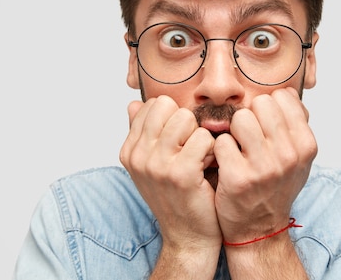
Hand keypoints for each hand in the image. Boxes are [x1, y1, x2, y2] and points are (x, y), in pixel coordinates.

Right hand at [119, 95, 221, 252]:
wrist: (188, 238)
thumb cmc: (176, 198)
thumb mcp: (151, 165)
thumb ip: (142, 132)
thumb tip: (134, 103)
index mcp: (129, 151)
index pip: (152, 105)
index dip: (172, 118)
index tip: (177, 143)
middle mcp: (138, 156)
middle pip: (168, 105)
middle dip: (186, 123)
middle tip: (190, 149)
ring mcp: (157, 165)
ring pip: (186, 118)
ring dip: (199, 136)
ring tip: (198, 158)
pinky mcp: (181, 174)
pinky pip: (203, 137)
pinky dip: (211, 149)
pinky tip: (207, 166)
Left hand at [213, 87, 317, 243]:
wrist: (259, 228)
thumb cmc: (276, 186)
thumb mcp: (298, 156)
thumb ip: (296, 123)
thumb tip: (287, 92)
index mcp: (306, 145)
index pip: (282, 97)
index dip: (268, 108)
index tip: (265, 126)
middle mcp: (289, 155)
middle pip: (260, 103)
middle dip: (250, 115)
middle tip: (248, 137)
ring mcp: (265, 167)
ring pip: (240, 118)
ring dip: (234, 131)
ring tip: (237, 148)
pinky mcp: (238, 178)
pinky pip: (221, 141)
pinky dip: (219, 150)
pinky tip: (226, 163)